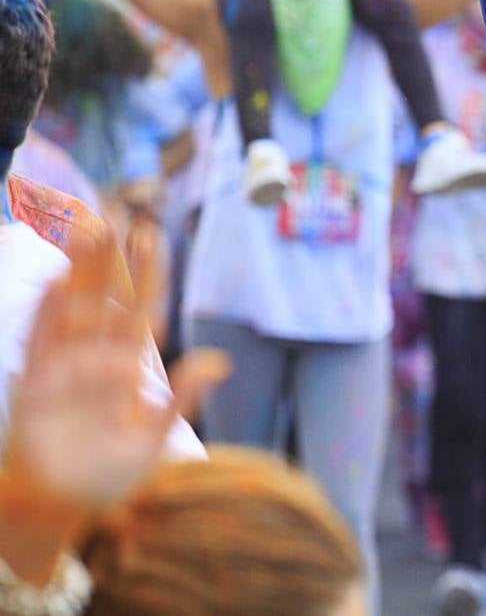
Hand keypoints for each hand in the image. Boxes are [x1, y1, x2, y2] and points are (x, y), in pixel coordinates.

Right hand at [7, 228, 230, 508]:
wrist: (61, 508)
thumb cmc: (108, 475)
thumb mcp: (154, 437)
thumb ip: (182, 397)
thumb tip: (218, 360)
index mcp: (127, 364)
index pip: (139, 307)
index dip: (145, 272)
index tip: (152, 234)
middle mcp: (95, 357)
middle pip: (103, 295)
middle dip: (109, 256)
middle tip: (117, 209)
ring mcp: (63, 367)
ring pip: (72, 307)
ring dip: (79, 270)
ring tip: (87, 229)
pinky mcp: (36, 385)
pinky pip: (41, 342)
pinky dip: (47, 313)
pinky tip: (57, 282)